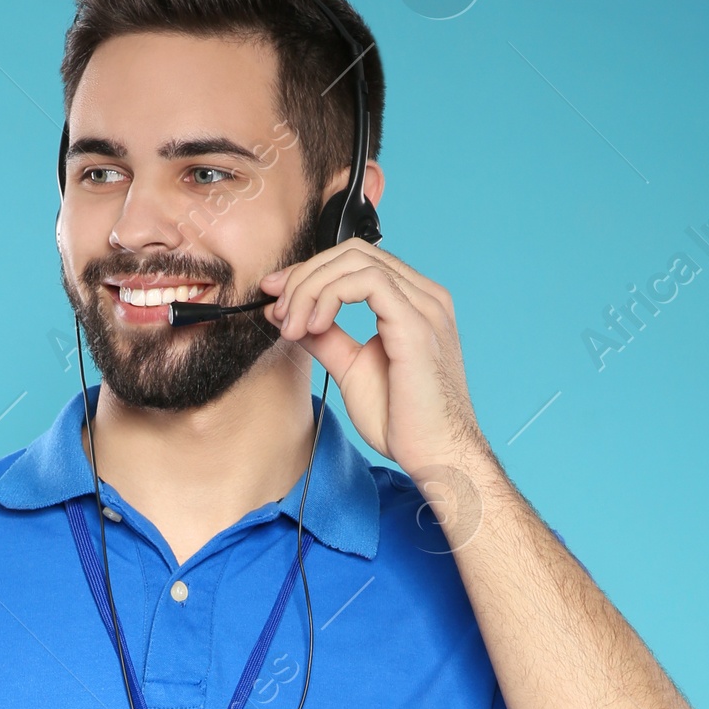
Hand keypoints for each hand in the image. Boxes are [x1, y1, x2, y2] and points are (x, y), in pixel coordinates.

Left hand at [259, 242, 487, 483]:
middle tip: (277, 309)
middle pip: (352, 252)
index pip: (356, 261)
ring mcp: (424, 306)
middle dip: (304, 275)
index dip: (310, 271)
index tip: (275, 296)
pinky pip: (367, 281)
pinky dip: (329, 296)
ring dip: (311, 288)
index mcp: (414, 302)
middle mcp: (424, 296)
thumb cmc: (402, 421)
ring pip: (355, 261)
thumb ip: (324, 337)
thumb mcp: (350, 369)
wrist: (434, 456)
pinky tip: (313, 326)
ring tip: (292, 326)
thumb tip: (287, 314)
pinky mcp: (417, 323)